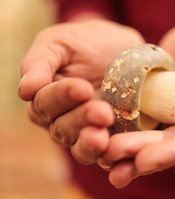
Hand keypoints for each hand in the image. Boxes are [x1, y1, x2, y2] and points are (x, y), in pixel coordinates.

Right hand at [18, 18, 144, 163]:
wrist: (126, 51)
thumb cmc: (89, 43)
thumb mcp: (62, 42)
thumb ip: (40, 62)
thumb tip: (24, 90)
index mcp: (45, 97)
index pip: (44, 103)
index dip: (62, 97)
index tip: (82, 88)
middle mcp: (62, 120)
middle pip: (62, 129)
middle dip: (82, 119)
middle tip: (103, 112)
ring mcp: (86, 133)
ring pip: (80, 147)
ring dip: (91, 143)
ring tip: (103, 136)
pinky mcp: (110, 140)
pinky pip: (105, 156)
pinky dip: (110, 156)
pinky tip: (117, 151)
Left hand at [98, 8, 174, 187]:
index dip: (169, 154)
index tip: (143, 161)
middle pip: (168, 146)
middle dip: (139, 153)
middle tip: (108, 157)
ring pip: (151, 140)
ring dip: (126, 150)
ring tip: (99, 157)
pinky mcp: (160, 111)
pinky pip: (141, 123)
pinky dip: (122, 130)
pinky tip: (99, 137)